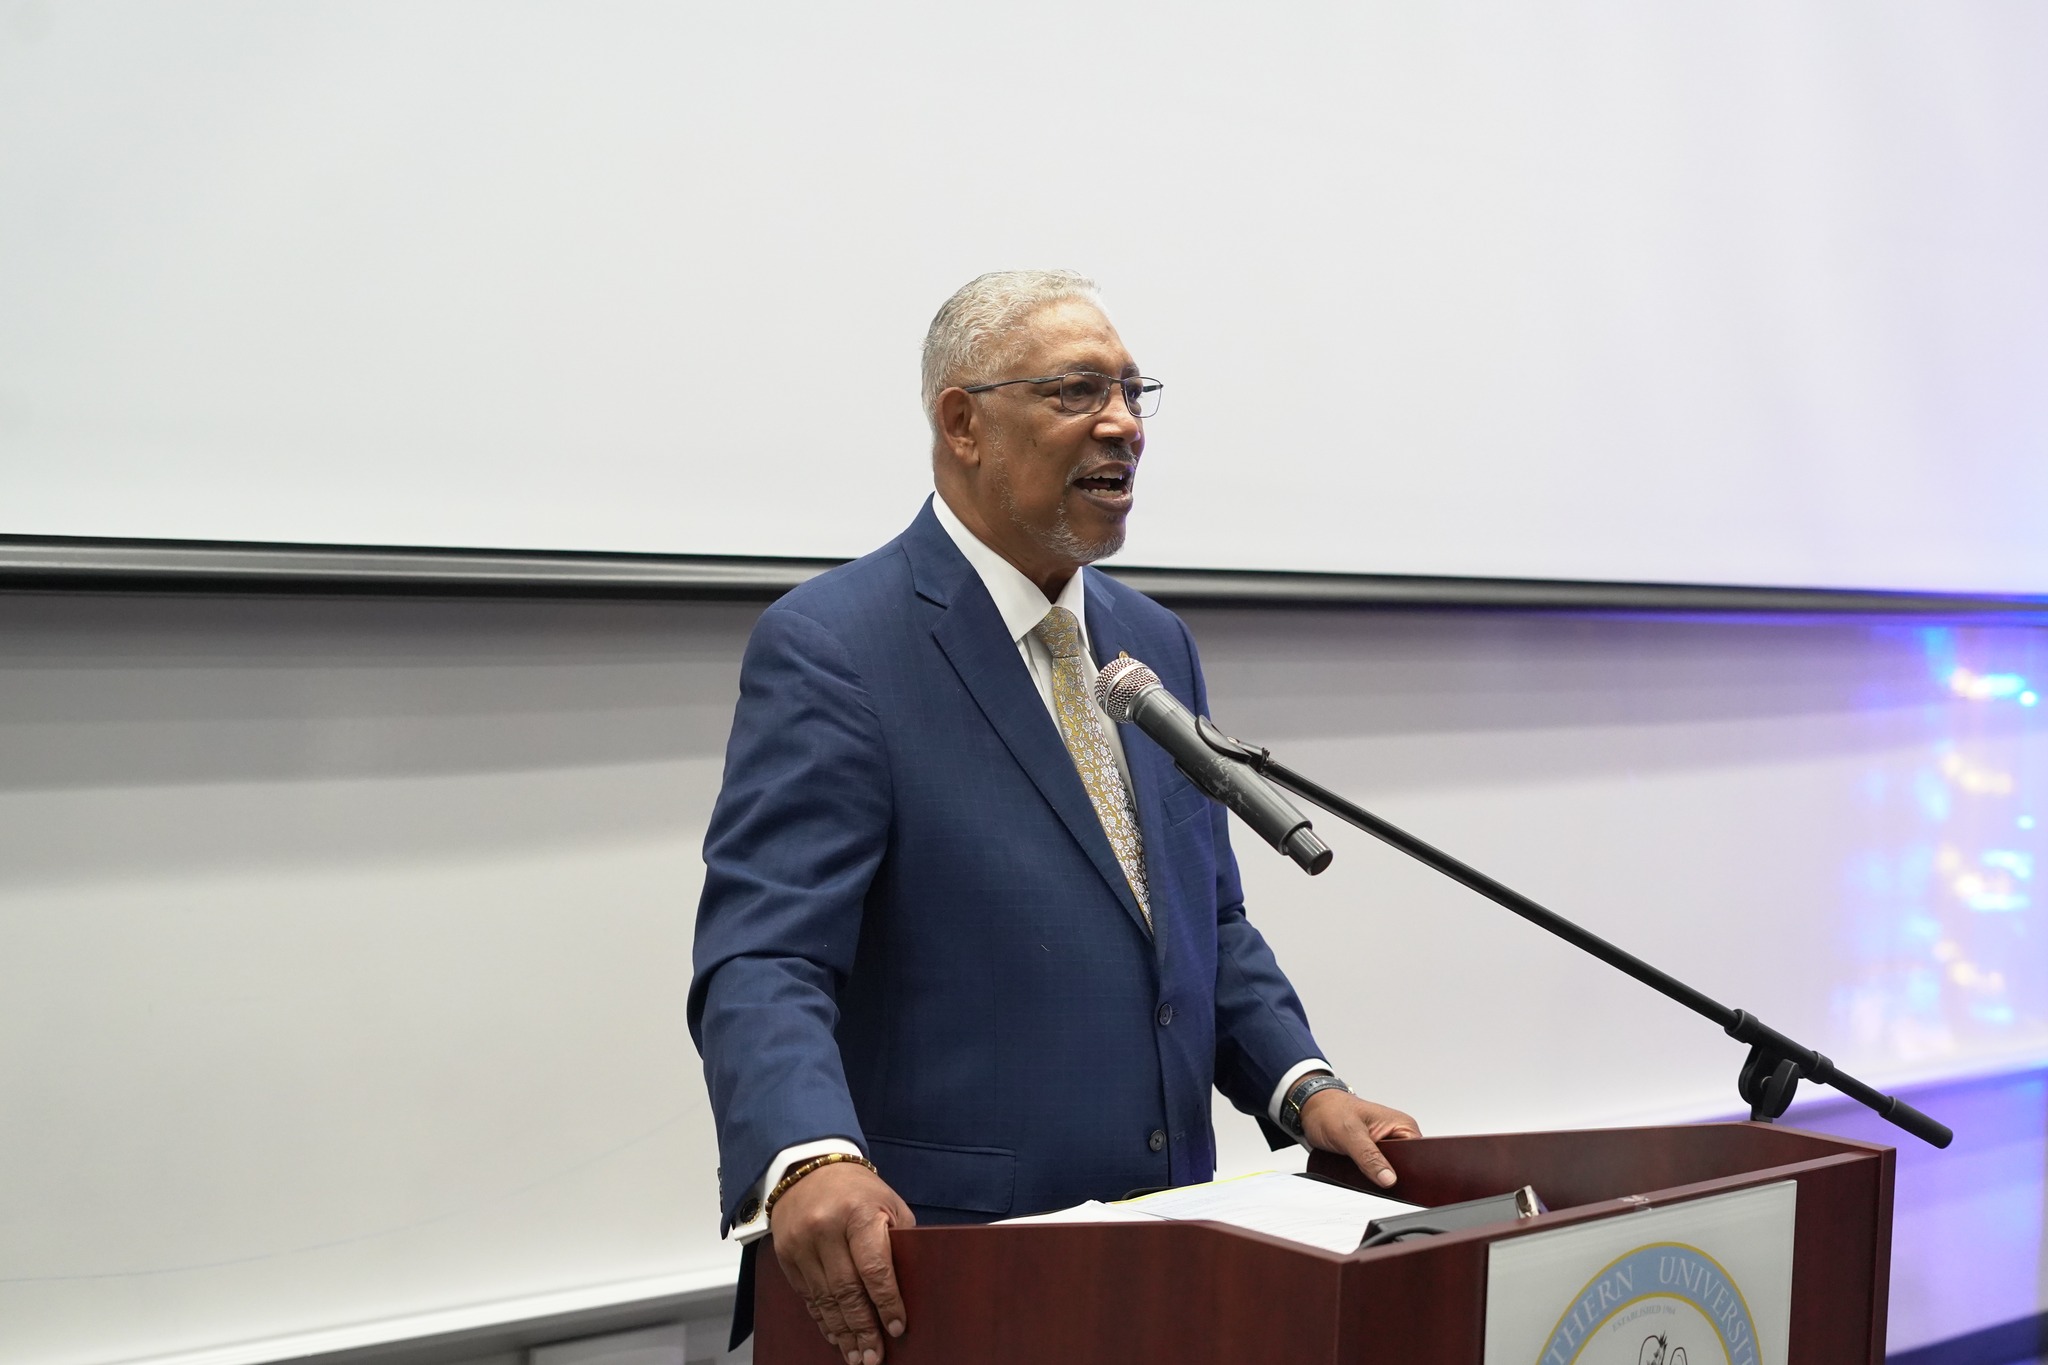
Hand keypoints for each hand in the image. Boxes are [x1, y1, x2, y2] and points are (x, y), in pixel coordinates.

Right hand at [769, 1160, 916, 1364]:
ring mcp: (801, 1244)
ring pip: (824, 1299)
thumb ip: (897, 1241)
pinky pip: (807, 1296)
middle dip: (863, 1329)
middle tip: (874, 1357)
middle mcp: (825, 1229)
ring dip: (842, 1333)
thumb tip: (909, 1286)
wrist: (806, 1168)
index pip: (874, 1268)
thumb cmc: (856, 1190)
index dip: (887, 1303)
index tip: (898, 1329)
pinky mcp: (785, 1256)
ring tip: (857, 1356)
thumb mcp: (887, 1204)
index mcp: (857, 1213)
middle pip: (847, 1291)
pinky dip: (823, 1319)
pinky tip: (836, 1335)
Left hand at [1300, 1088, 1420, 1188]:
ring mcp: (1386, 1145)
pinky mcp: (1374, 1154)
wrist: (1312, 1109)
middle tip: (1370, 1171)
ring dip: (1378, 1177)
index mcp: (1402, 1125)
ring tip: (1361, 1168)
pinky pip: (1379, 1172)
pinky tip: (1359, 1173)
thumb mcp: (1349, 1134)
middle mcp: (1398, 1135)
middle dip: (1391, 1175)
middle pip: (1406, 1167)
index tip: (1391, 1178)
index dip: (1407, 1171)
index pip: (1418, 1155)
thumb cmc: (1330, 1111)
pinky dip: (1370, 1176)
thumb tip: (1389, 1178)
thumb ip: (1369, 1157)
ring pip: (1391, 1172)